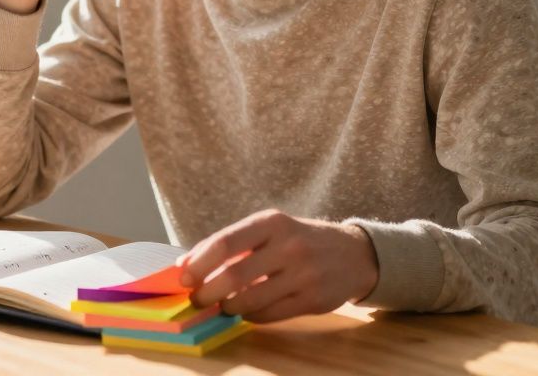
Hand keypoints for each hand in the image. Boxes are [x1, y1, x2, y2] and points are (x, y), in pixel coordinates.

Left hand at [176, 209, 378, 323]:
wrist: (354, 254)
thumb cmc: (298, 239)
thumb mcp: (269, 229)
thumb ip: (231, 244)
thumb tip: (186, 263)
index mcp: (272, 222)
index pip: (225, 243)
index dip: (199, 263)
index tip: (183, 277)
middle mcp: (288, 246)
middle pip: (234, 275)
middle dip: (207, 292)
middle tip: (197, 299)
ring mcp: (303, 275)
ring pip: (251, 300)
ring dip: (227, 307)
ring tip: (221, 305)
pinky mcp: (313, 300)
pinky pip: (270, 315)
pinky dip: (250, 316)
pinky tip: (245, 311)